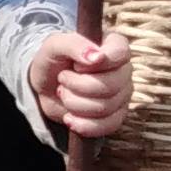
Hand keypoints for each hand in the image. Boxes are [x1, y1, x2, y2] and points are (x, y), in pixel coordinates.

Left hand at [29, 24, 133, 140]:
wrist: (46, 87)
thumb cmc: (52, 61)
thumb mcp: (54, 45)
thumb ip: (74, 44)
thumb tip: (97, 57)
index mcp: (114, 45)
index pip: (120, 53)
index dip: (96, 63)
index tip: (76, 65)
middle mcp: (123, 70)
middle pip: (110, 86)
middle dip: (77, 86)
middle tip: (63, 79)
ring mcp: (122, 95)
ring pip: (105, 107)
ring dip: (74, 104)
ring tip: (64, 94)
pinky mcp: (116, 116)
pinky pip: (108, 126)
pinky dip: (83, 125)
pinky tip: (69, 117)